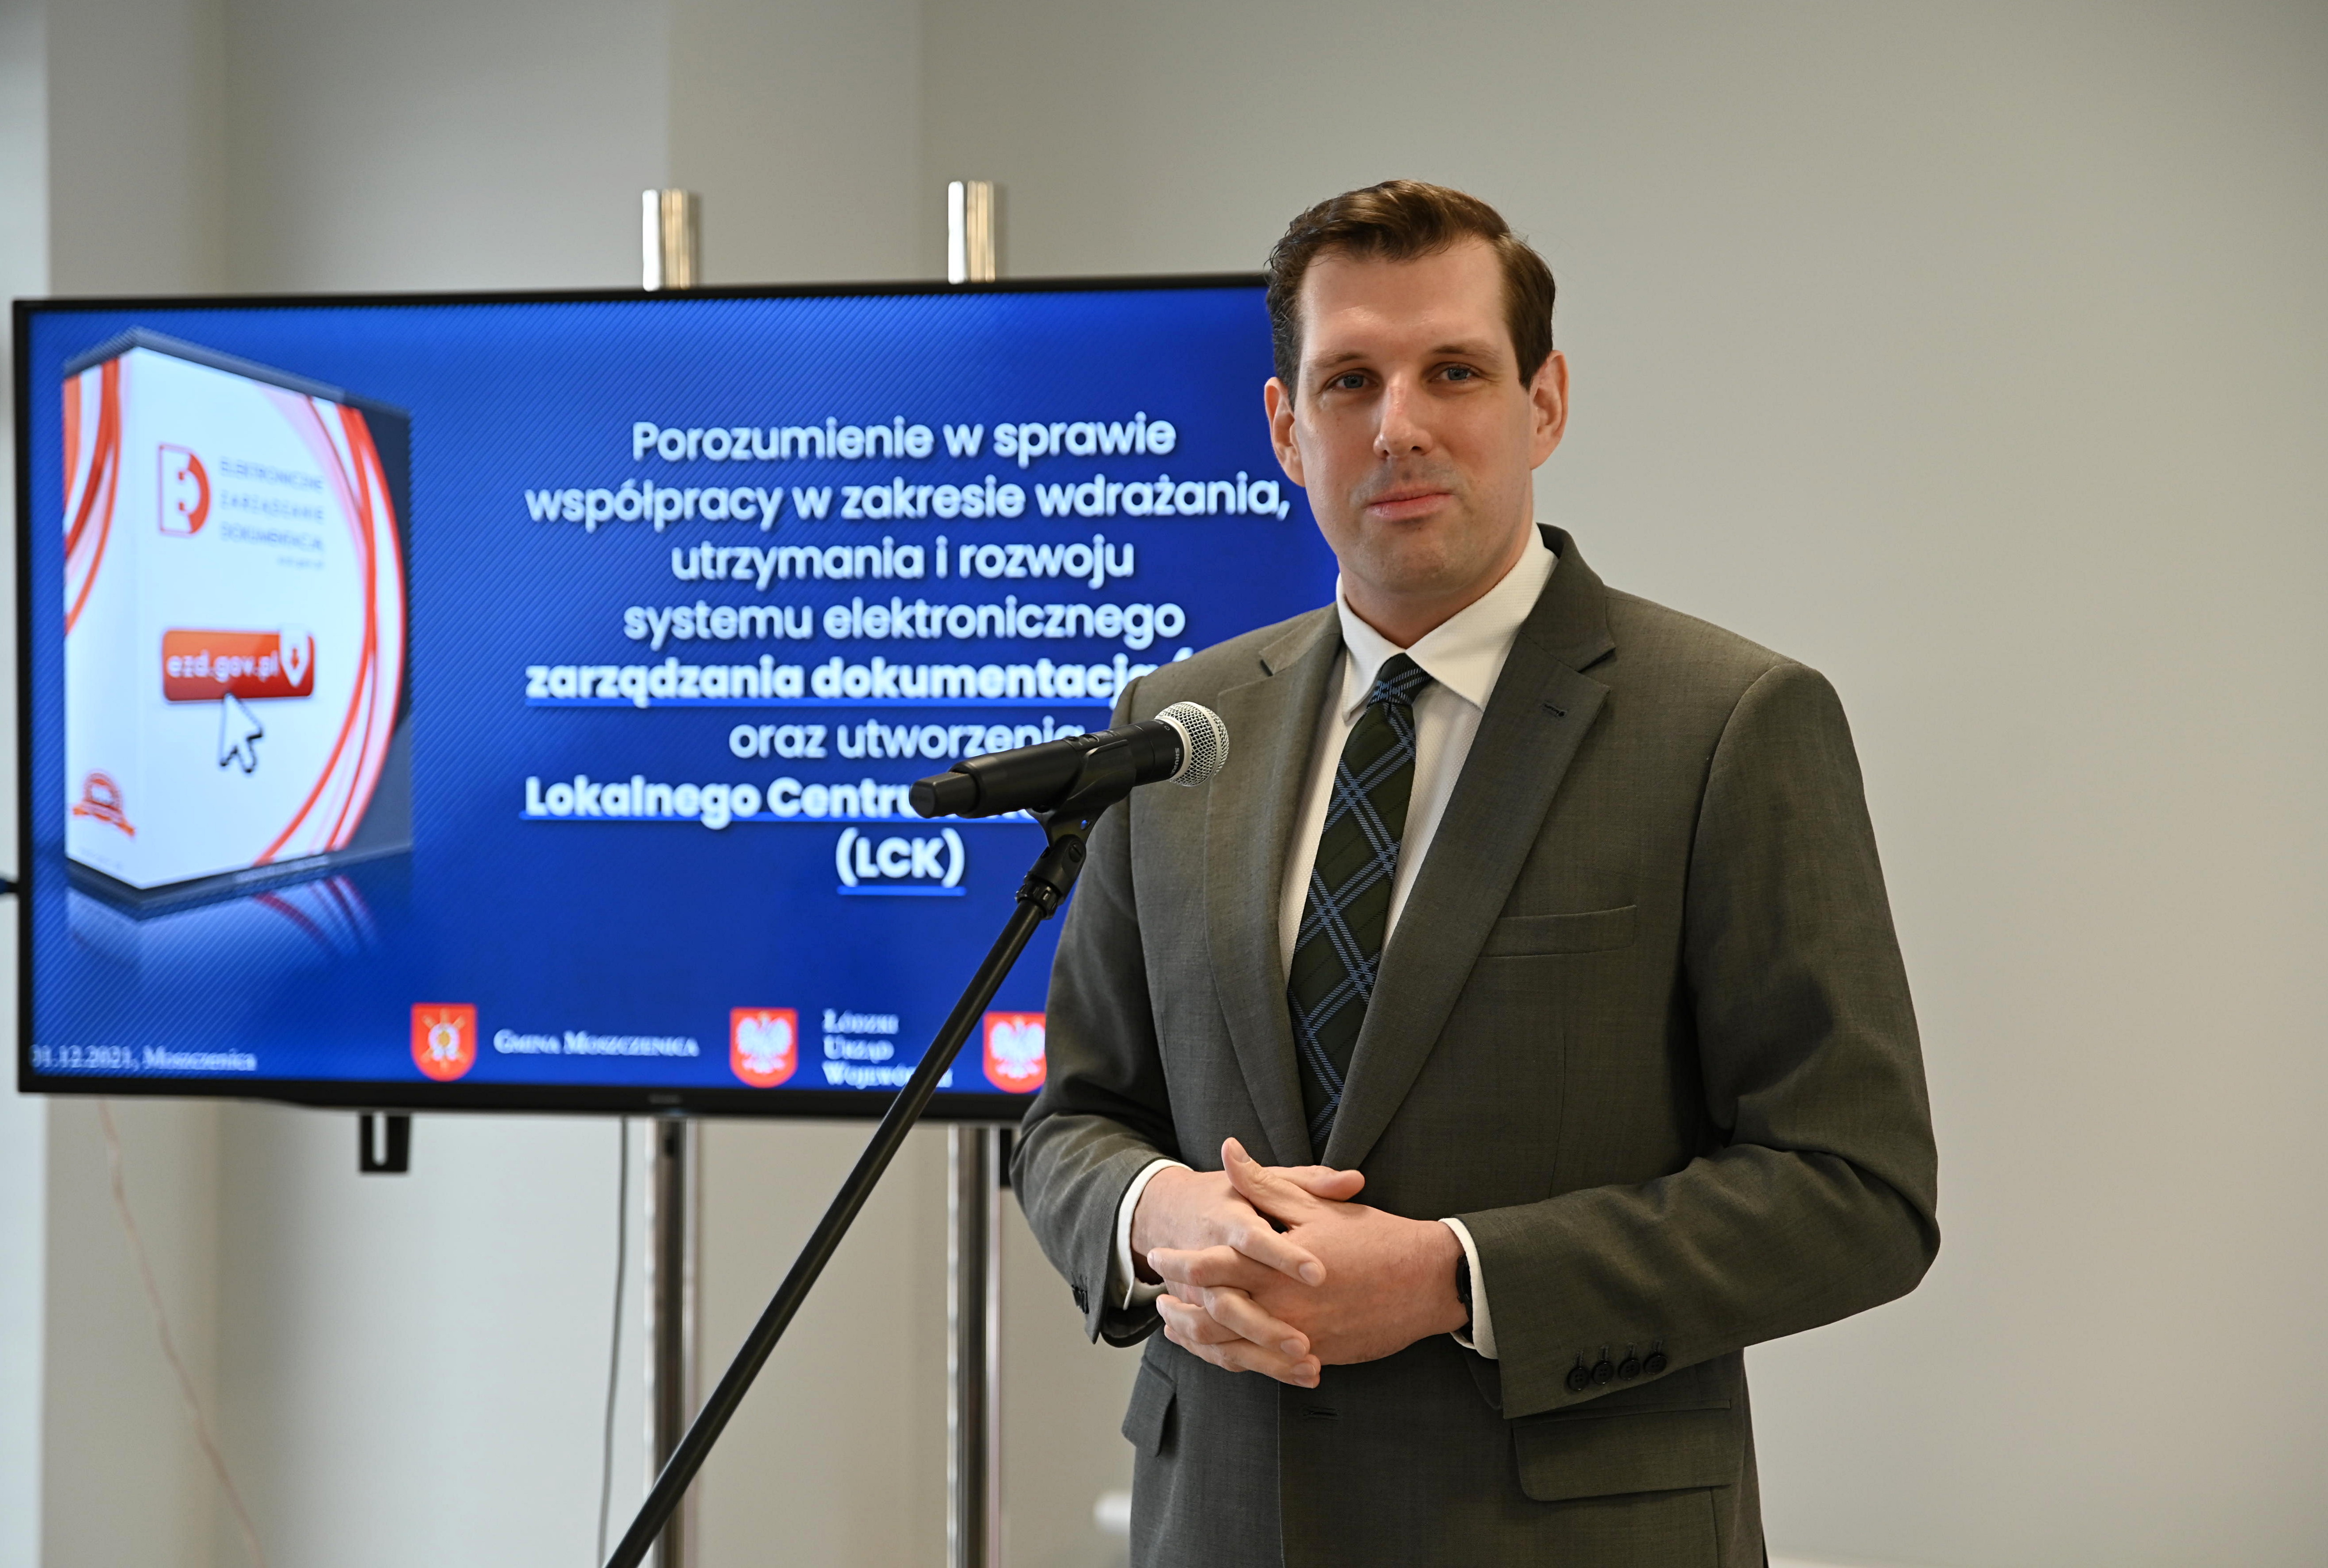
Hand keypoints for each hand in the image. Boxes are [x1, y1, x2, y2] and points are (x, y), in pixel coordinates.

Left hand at [1150, 1140, 1465, 1372]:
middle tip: (1159, 1302)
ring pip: (1231, 1349)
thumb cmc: (1373, 1238)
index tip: (1158, 1256)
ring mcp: (1295, 1338)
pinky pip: (1261, 1366)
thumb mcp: (1315, 1205)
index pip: (1209, 1267)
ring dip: (1198, 1340)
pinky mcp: (1313, 1357)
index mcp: (1274, 1267)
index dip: (1178, 1263)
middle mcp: (1279, 1307)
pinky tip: (1223, 1350)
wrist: (1427, 1283)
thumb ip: (1264, 1184)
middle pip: (1210, 1316)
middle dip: (1179, 1310)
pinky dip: (1233, 1360)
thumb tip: (1229, 1150)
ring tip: (1178, 1328)